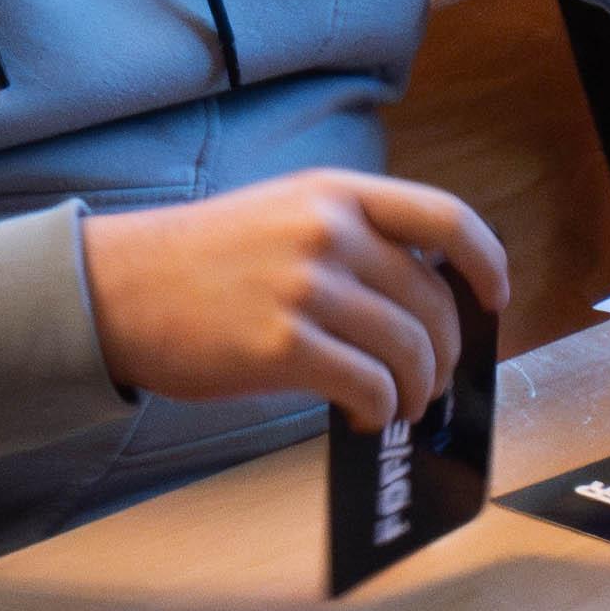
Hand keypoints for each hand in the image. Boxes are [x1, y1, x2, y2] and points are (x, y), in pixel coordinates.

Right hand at [80, 173, 510, 425]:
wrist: (116, 289)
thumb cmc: (198, 262)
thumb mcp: (281, 212)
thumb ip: (349, 236)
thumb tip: (418, 297)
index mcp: (334, 193)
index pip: (445, 218)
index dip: (486, 262)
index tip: (493, 298)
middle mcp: (328, 231)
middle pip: (432, 300)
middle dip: (444, 351)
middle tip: (432, 379)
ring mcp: (306, 287)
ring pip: (408, 350)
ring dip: (416, 389)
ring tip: (398, 404)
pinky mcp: (283, 346)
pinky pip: (369, 387)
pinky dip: (381, 410)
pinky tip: (367, 417)